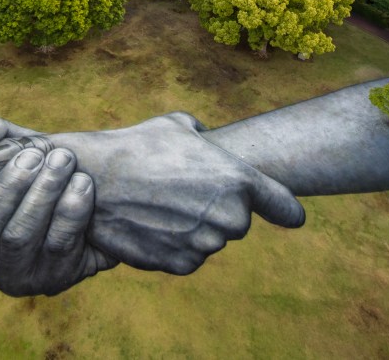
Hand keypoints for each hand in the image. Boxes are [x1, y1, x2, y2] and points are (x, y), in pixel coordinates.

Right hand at [0, 113, 305, 275]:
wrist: (95, 179)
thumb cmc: (136, 146)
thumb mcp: (178, 126)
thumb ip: (204, 138)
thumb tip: (206, 140)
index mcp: (239, 180)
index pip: (284, 205)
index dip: (287, 211)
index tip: (293, 217)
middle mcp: (230, 216)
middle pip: (237, 222)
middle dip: (217, 210)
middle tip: (181, 192)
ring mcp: (206, 244)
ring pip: (210, 241)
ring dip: (193, 229)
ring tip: (159, 206)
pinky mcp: (181, 264)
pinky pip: (188, 258)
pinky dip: (174, 246)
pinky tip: (151, 225)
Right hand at [0, 146, 116, 296]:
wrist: (100, 187)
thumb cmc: (44, 166)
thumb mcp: (18, 143)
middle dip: (5, 191)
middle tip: (32, 157)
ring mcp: (15, 278)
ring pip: (17, 240)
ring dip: (40, 194)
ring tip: (62, 160)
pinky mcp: (53, 281)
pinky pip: (57, 248)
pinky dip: (70, 211)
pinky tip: (82, 184)